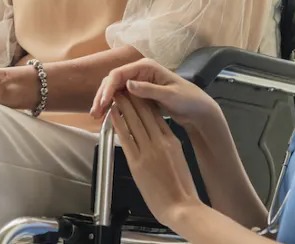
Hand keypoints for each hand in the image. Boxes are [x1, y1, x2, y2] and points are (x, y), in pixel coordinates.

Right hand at [91, 58, 219, 131]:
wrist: (198, 109)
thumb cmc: (188, 99)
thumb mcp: (169, 95)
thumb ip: (149, 89)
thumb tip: (128, 84)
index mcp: (146, 67)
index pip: (119, 74)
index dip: (108, 88)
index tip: (102, 103)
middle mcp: (140, 72)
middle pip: (113, 81)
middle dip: (102, 95)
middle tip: (95, 113)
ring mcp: (139, 82)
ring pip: (115, 90)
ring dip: (104, 102)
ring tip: (97, 116)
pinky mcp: (139, 93)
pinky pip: (121, 98)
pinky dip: (113, 106)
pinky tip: (107, 117)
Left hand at [110, 93, 201, 227]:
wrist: (181, 207)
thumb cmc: (181, 188)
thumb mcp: (178, 158)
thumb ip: (168, 145)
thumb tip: (159, 136)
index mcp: (171, 140)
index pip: (156, 115)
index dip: (145, 101)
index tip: (137, 93)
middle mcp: (159, 142)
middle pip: (143, 114)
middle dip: (132, 99)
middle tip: (123, 87)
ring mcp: (148, 151)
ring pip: (133, 122)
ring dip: (123, 107)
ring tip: (116, 95)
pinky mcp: (137, 163)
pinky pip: (125, 138)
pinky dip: (118, 124)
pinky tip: (113, 115)